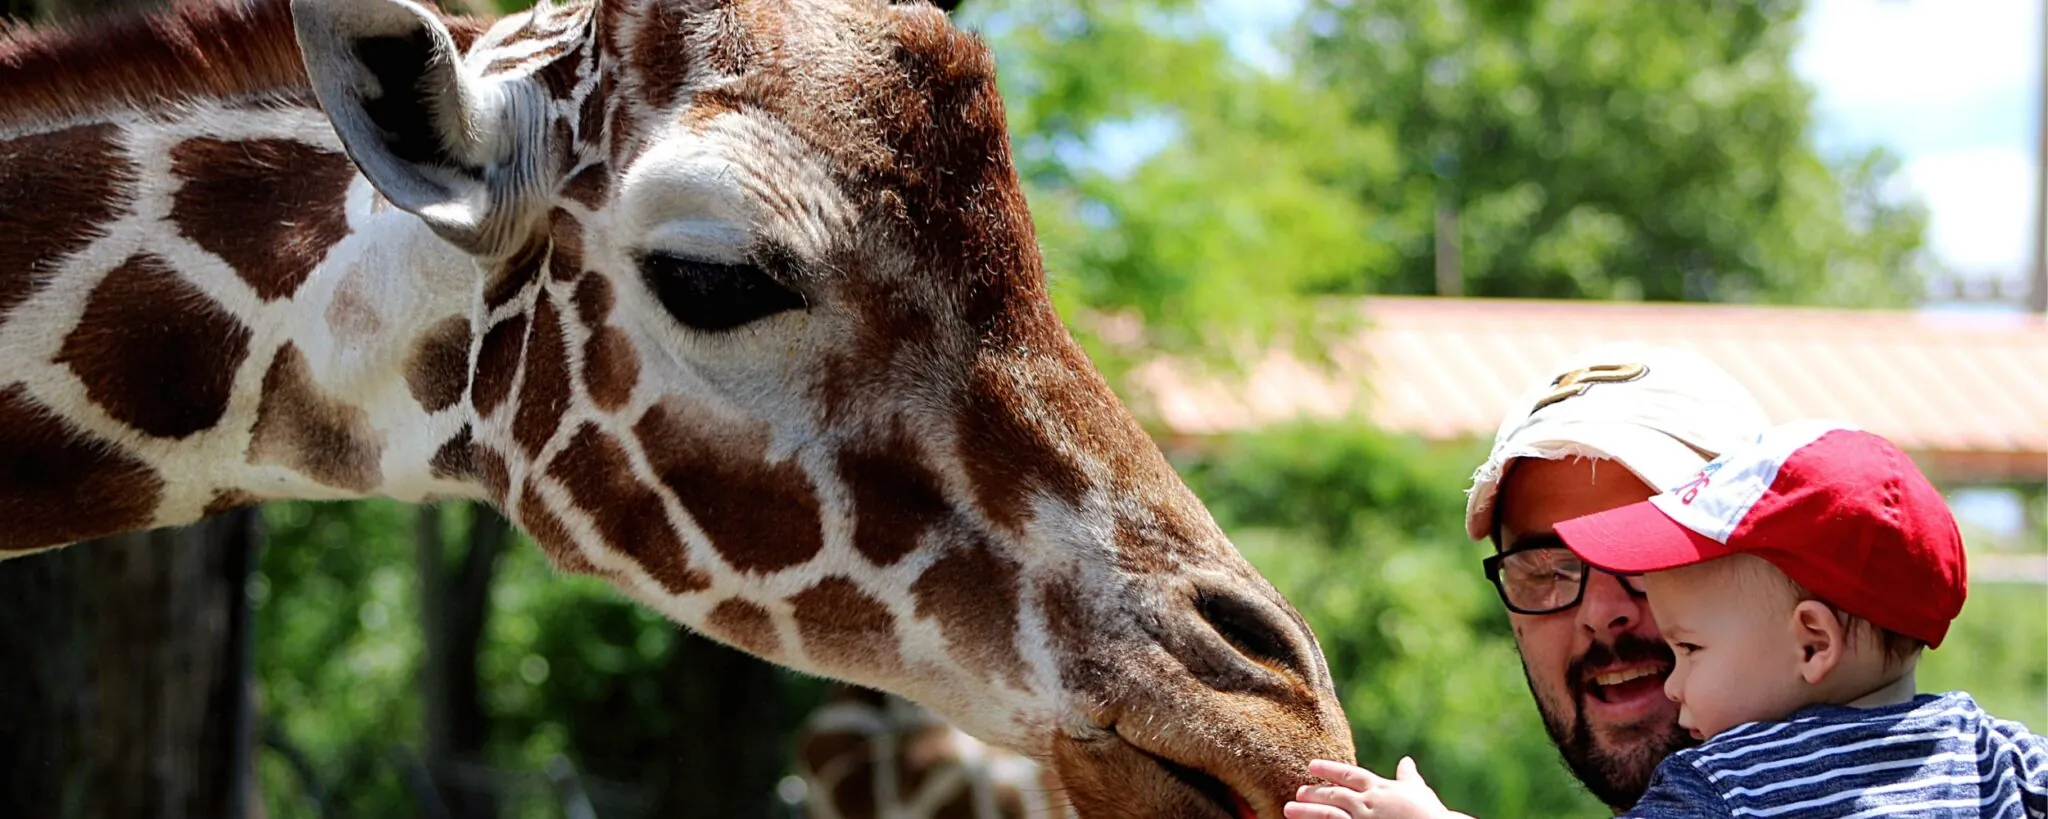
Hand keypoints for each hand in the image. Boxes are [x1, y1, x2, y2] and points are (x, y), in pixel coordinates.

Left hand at [1284, 757, 1457, 818]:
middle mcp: (1368, 803)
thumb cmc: (1430, 814)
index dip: (1329, 770)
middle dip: (1314, 792)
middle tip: (1298, 792)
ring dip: (1307, 812)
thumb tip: (1406, 761)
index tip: (1312, 766)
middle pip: (1334, 794)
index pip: (1349, 775)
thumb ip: (1408, 777)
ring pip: (1328, 814)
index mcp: (1380, 788)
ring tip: (1289, 809)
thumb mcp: (1418, 792)